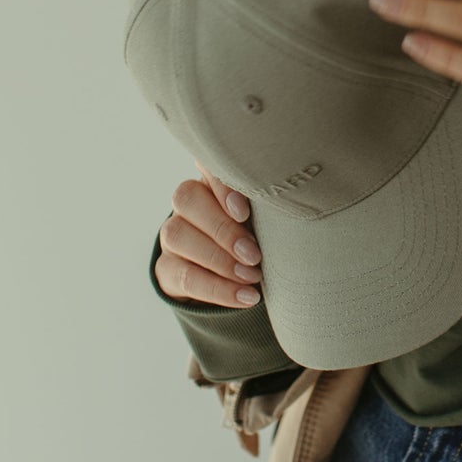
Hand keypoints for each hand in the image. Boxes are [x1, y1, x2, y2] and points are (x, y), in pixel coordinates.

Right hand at [155, 160, 264, 308]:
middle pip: (186, 198)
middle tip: (254, 254)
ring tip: (252, 276)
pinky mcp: (167, 268)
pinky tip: (246, 297)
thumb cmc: (260, 235)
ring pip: (178, 235)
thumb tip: (294, 205)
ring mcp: (173, 234)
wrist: (236, 274)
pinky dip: (218, 289)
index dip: (222, 185)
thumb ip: (270, 208)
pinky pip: (184, 276)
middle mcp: (187, 203)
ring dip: (218, 259)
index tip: (244, 211)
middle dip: (222, 229)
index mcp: (215, 181)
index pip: (207, 164)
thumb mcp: (267, 218)